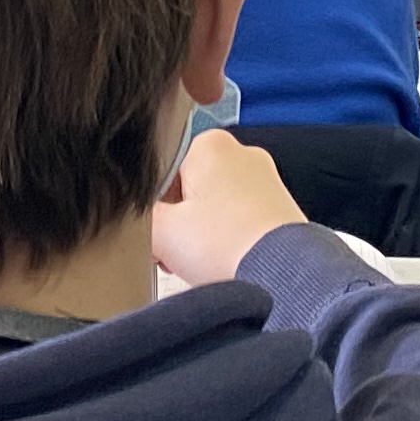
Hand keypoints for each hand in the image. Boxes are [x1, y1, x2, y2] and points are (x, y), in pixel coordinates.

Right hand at [152, 127, 306, 284]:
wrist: (285, 276)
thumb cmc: (224, 246)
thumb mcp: (161, 231)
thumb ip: (138, 218)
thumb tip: (134, 221)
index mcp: (210, 144)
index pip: (161, 170)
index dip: (152, 208)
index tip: (155, 235)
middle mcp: (242, 153)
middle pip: (189, 189)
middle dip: (178, 223)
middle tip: (176, 254)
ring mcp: (267, 181)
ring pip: (215, 207)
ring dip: (202, 236)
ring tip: (202, 264)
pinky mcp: (281, 209)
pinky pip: (241, 222)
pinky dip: (229, 242)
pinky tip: (226, 264)